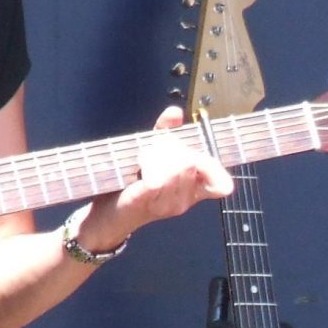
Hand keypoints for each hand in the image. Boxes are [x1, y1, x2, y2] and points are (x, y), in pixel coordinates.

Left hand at [76, 106, 232, 249]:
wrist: (108, 214)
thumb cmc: (133, 184)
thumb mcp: (153, 153)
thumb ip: (166, 132)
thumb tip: (175, 113)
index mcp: (191, 191)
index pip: (220, 185)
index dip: (216, 170)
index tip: (195, 155)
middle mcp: (183, 200)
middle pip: (191, 161)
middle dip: (173, 146)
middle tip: (154, 147)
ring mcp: (165, 204)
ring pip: (175, 167)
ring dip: (158, 153)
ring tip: (144, 156)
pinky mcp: (144, 201)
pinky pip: (156, 179)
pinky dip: (148, 163)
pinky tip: (140, 163)